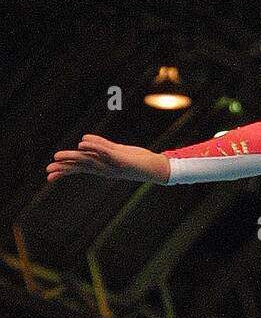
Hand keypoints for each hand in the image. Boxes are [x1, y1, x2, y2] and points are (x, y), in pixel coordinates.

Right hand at [47, 135, 169, 183]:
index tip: (50, 175)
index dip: (64, 170)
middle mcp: (106, 168)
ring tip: (57, 157)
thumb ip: (100, 145)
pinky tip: (82, 144)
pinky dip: (93, 146)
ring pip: (89, 160)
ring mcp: (113, 164)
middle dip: (64, 168)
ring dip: (72, 157)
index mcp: (103, 167)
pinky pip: (105, 151)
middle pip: (80, 166)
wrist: (155, 168)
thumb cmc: (135, 160)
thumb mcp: (116, 152)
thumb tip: (83, 141)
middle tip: (48, 172)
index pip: (80, 168)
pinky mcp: (121, 159)